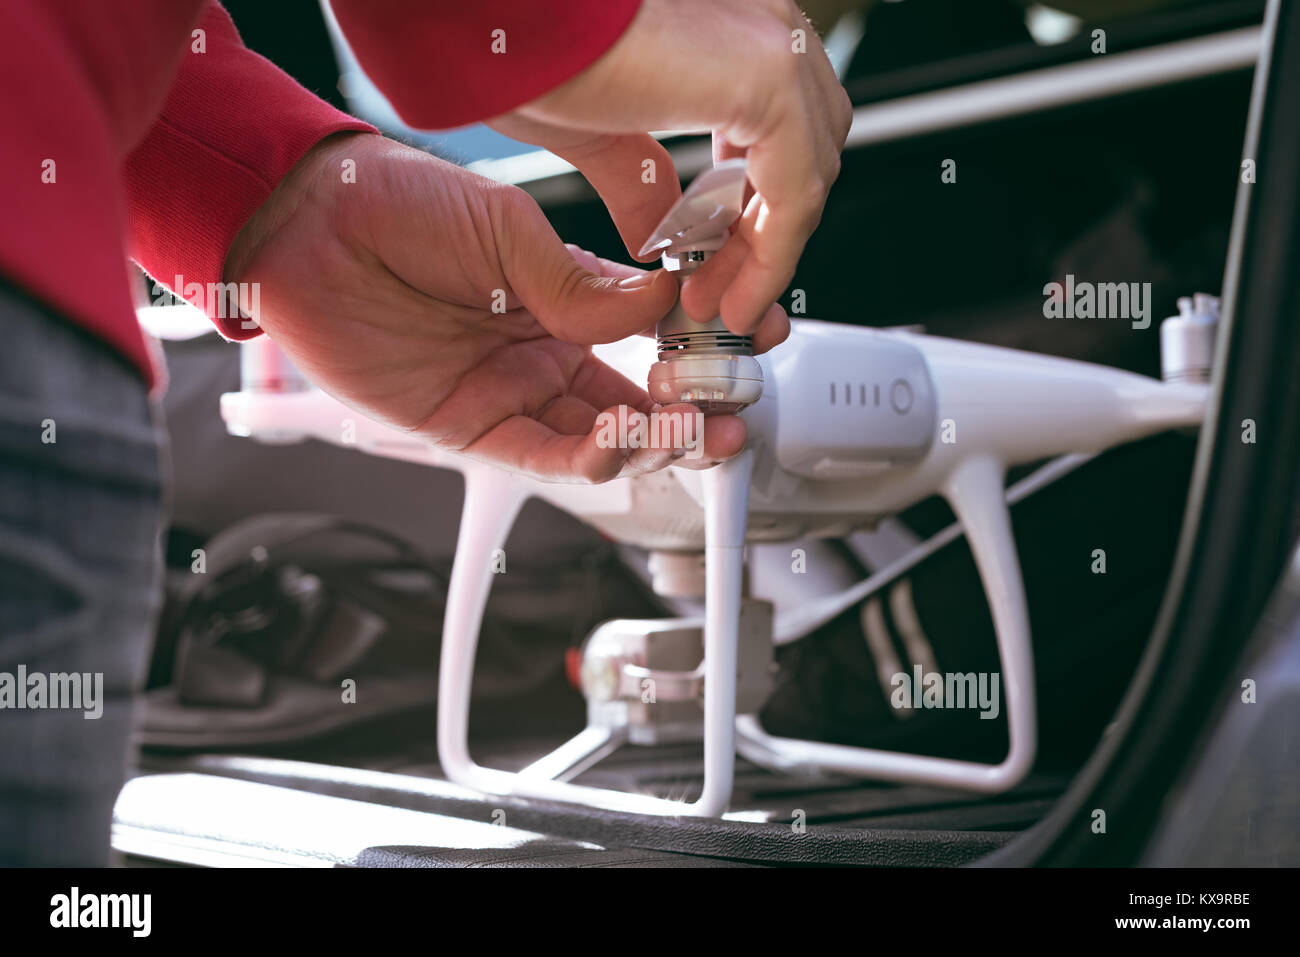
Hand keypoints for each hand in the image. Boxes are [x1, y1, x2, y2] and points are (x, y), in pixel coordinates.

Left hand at [224, 133, 758, 482]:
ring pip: (600, 440)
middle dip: (692, 416)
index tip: (751, 342)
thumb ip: (582, 284)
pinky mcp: (471, 429)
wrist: (310, 229)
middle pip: (637, 403)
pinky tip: (623, 442)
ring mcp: (511, 394)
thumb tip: (657, 306)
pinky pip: (543, 456)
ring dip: (653, 444)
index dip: (701, 349)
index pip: (652, 337)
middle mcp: (545, 353)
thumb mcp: (508, 231)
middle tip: (734, 416)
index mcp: (565, 299)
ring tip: (694, 431)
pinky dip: (589, 457)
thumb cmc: (400, 206)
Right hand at [490, 0, 851, 335]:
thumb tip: (658, 233)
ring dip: (765, 254)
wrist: (502, 20)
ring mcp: (773, 42)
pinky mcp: (770, 75)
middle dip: (762, 236)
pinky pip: (797, 192)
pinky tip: (734, 295)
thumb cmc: (532, 44)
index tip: (720, 272)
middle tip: (721, 293)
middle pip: (805, 156)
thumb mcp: (602, 130)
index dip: (752, 214)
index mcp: (731, 29)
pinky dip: (772, 256)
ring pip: (809, 177)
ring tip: (722, 304)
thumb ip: (642, 181)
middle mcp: (763, 24)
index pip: (780, 135)